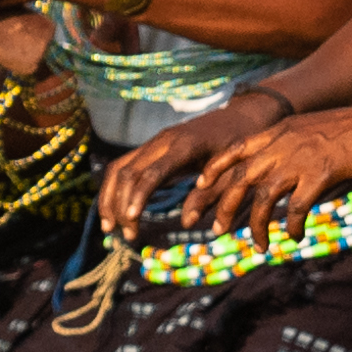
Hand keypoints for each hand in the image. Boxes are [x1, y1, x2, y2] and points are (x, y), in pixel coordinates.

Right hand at [97, 92, 289, 240]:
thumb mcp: (231, 172)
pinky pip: (124, 166)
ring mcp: (154, 142)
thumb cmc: (241, 146)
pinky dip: (115, 189)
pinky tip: (117, 211)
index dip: (138, 196)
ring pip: (119, 168)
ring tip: (111, 229)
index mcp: (184, 146)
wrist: (241, 116)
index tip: (130, 220)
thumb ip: (210, 195)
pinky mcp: (152, 147)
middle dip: (119, 205)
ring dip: (110, 198)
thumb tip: (187, 222)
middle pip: (126, 172)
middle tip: (127, 236)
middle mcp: (163, 141)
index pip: (152, 172)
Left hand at [178, 104, 351, 233]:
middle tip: (219, 231)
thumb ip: (291, 144)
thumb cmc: (351, 129)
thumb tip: (278, 168)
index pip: (234, 149)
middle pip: (240, 179)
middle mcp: (282, 143)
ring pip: (263, 198)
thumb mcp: (311, 129)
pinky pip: (296, 209)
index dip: (214, 169)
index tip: (199, 186)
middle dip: (225, 207)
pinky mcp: (319, 175)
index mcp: (278, 130)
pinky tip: (294, 236)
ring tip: (260, 246)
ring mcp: (299, 159)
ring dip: (256, 226)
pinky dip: (291, 227)